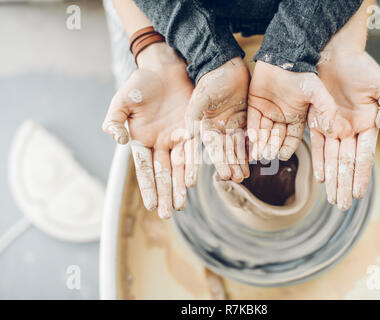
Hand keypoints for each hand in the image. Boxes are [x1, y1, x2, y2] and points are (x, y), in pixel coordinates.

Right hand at [102, 43, 194, 218]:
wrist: (164, 68)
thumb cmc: (140, 84)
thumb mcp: (121, 102)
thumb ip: (114, 121)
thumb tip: (118, 141)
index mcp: (142, 140)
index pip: (145, 169)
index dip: (148, 187)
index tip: (149, 206)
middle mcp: (160, 143)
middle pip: (162, 174)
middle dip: (164, 194)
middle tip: (167, 215)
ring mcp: (177, 138)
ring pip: (178, 168)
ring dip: (178, 187)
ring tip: (179, 206)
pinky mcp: (192, 130)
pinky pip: (193, 151)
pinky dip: (192, 166)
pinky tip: (192, 183)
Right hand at [186, 57, 249, 182]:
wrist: (227, 65)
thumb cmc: (212, 80)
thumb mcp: (201, 97)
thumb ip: (195, 116)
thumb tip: (189, 137)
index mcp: (206, 126)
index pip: (212, 148)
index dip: (219, 161)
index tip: (225, 175)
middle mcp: (218, 128)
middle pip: (226, 150)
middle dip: (232, 165)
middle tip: (239, 179)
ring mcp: (232, 123)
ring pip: (237, 146)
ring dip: (241, 160)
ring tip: (245, 175)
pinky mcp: (244, 118)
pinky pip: (248, 135)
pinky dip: (251, 147)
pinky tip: (255, 158)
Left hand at [247, 61, 336, 161]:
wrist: (284, 57)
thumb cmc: (302, 74)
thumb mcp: (317, 92)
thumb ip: (326, 110)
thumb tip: (332, 130)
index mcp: (296, 117)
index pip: (292, 139)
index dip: (287, 148)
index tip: (282, 155)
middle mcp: (282, 116)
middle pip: (276, 138)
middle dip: (272, 147)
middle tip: (268, 155)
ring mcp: (268, 110)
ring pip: (264, 132)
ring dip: (261, 142)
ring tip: (258, 152)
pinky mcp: (255, 104)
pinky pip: (253, 120)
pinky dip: (252, 129)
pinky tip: (253, 137)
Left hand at [310, 50, 379, 209]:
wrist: (334, 54)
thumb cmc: (360, 68)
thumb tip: (379, 126)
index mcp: (366, 125)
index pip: (363, 157)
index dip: (360, 176)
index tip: (358, 195)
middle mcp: (350, 130)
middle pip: (346, 163)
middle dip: (344, 185)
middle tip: (341, 206)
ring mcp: (333, 127)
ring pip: (332, 159)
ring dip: (332, 179)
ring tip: (332, 199)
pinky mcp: (316, 122)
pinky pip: (317, 145)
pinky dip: (319, 161)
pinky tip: (320, 177)